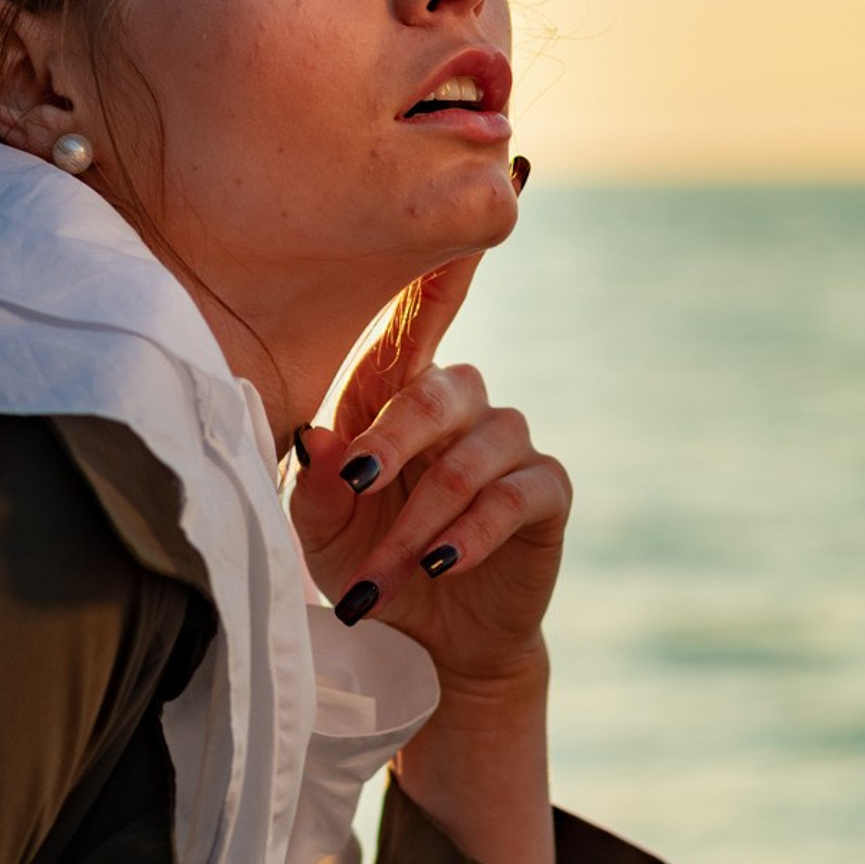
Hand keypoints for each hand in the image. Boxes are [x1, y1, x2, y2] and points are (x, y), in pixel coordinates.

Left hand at [290, 188, 570, 688]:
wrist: (426, 646)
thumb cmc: (367, 563)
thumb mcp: (322, 528)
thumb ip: (319, 482)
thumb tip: (319, 438)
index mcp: (401, 393)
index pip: (422, 317)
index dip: (442, 268)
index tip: (459, 216)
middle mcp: (462, 404)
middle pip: (437, 390)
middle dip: (392, 445)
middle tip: (357, 491)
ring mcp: (509, 444)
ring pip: (469, 457)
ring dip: (419, 520)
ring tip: (383, 576)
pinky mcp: (545, 492)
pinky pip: (513, 496)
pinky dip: (471, 531)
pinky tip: (443, 564)